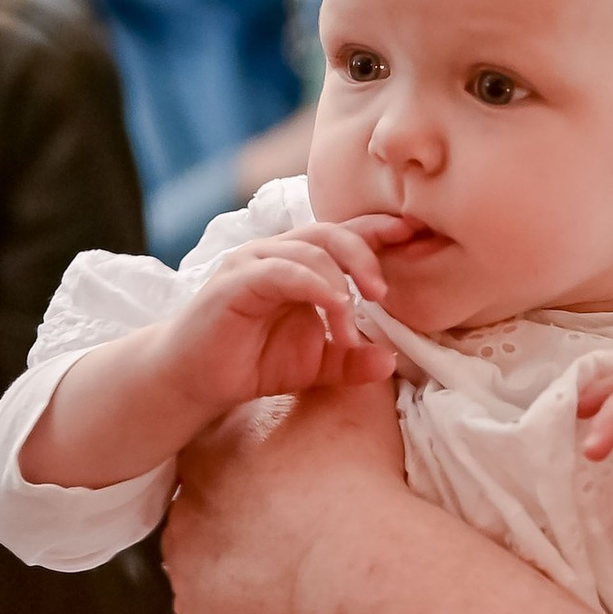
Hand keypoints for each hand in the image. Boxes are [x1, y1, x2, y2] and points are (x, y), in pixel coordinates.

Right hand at [154, 218, 409, 432]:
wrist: (196, 381)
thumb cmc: (254, 362)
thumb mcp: (316, 365)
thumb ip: (352, 361)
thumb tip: (391, 360)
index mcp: (302, 263)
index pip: (346, 235)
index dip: (380, 231)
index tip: (416, 236)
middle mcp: (278, 253)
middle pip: (332, 232)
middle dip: (366, 253)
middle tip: (385, 292)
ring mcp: (254, 263)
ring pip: (309, 248)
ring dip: (340, 281)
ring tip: (352, 320)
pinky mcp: (235, 282)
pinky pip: (281, 271)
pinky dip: (312, 284)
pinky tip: (333, 305)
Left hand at [162, 374, 407, 613]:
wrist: (352, 560)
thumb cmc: (357, 478)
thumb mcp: (360, 400)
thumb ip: (346, 372)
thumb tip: (356, 347)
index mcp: (221, 439)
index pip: (226, 442)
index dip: (260, 456)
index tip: (291, 471)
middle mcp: (189, 492)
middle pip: (212, 496)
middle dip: (244, 507)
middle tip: (291, 520)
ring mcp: (184, 550)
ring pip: (204, 551)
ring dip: (236, 556)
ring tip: (286, 564)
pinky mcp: (191, 601)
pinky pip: (206, 602)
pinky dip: (233, 602)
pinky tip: (272, 597)